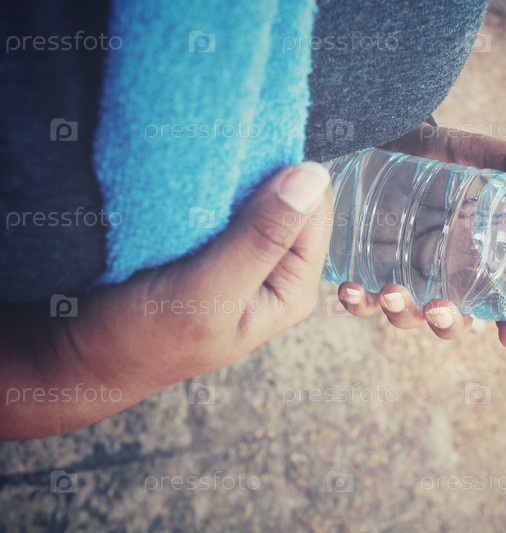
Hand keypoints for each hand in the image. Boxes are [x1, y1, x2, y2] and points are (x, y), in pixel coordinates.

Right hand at [0, 162, 331, 438]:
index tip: (238, 172)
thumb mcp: (207, 292)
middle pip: (289, 194)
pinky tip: (186, 185)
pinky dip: (208, 184)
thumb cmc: (144, 338)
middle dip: (257, 175)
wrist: (82, 351)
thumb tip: (313, 177)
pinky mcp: (213, 240)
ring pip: (257, 189)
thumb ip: (261, 239)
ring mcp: (248, 252)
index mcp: (295, 286)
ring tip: (195, 181)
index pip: (315, 208)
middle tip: (211, 178)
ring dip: (229, 175)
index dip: (283, 178)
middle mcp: (280, 267)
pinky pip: (224, 196)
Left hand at [336, 123, 505, 349]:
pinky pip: (361, 301)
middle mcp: (441, 273)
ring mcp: (402, 275)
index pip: (501, 302)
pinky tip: (350, 289)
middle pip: (453, 320)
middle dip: (448, 324)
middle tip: (440, 308)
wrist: (377, 135)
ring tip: (392, 293)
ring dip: (401, 314)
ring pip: (407, 316)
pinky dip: (357, 303)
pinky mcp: (365, 270)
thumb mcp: (469, 149)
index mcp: (474, 255)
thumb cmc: (430, 150)